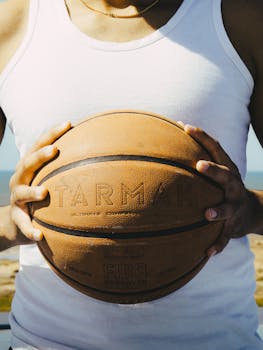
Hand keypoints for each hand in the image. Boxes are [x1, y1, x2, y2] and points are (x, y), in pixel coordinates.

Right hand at [9, 121, 70, 241]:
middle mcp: (21, 180)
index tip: (69, 124)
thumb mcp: (48, 181)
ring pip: (21, 193)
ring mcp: (17, 200)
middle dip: (40, 155)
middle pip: (28, 163)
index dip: (52, 134)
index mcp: (30, 168)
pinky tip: (40, 236)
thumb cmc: (39, 198)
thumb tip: (100, 158)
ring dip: (32, 192)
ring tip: (44, 192)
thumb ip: (65, 170)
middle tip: (55, 150)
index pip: (39, 146)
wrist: (14, 223)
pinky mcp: (16, 219)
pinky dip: (30, 230)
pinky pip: (23, 225)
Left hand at [178, 122, 255, 256]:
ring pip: (228, 207)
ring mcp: (234, 205)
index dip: (201, 136)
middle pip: (225, 175)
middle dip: (213, 170)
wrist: (252, 211)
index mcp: (227, 170)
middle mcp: (232, 185)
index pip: (215, 148)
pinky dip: (218, 244)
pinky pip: (225, 236)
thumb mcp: (218, 174)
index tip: (184, 126)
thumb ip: (199, 162)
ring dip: (218, 210)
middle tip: (199, 165)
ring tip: (207, 214)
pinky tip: (207, 252)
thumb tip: (167, 147)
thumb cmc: (225, 188)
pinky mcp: (234, 224)